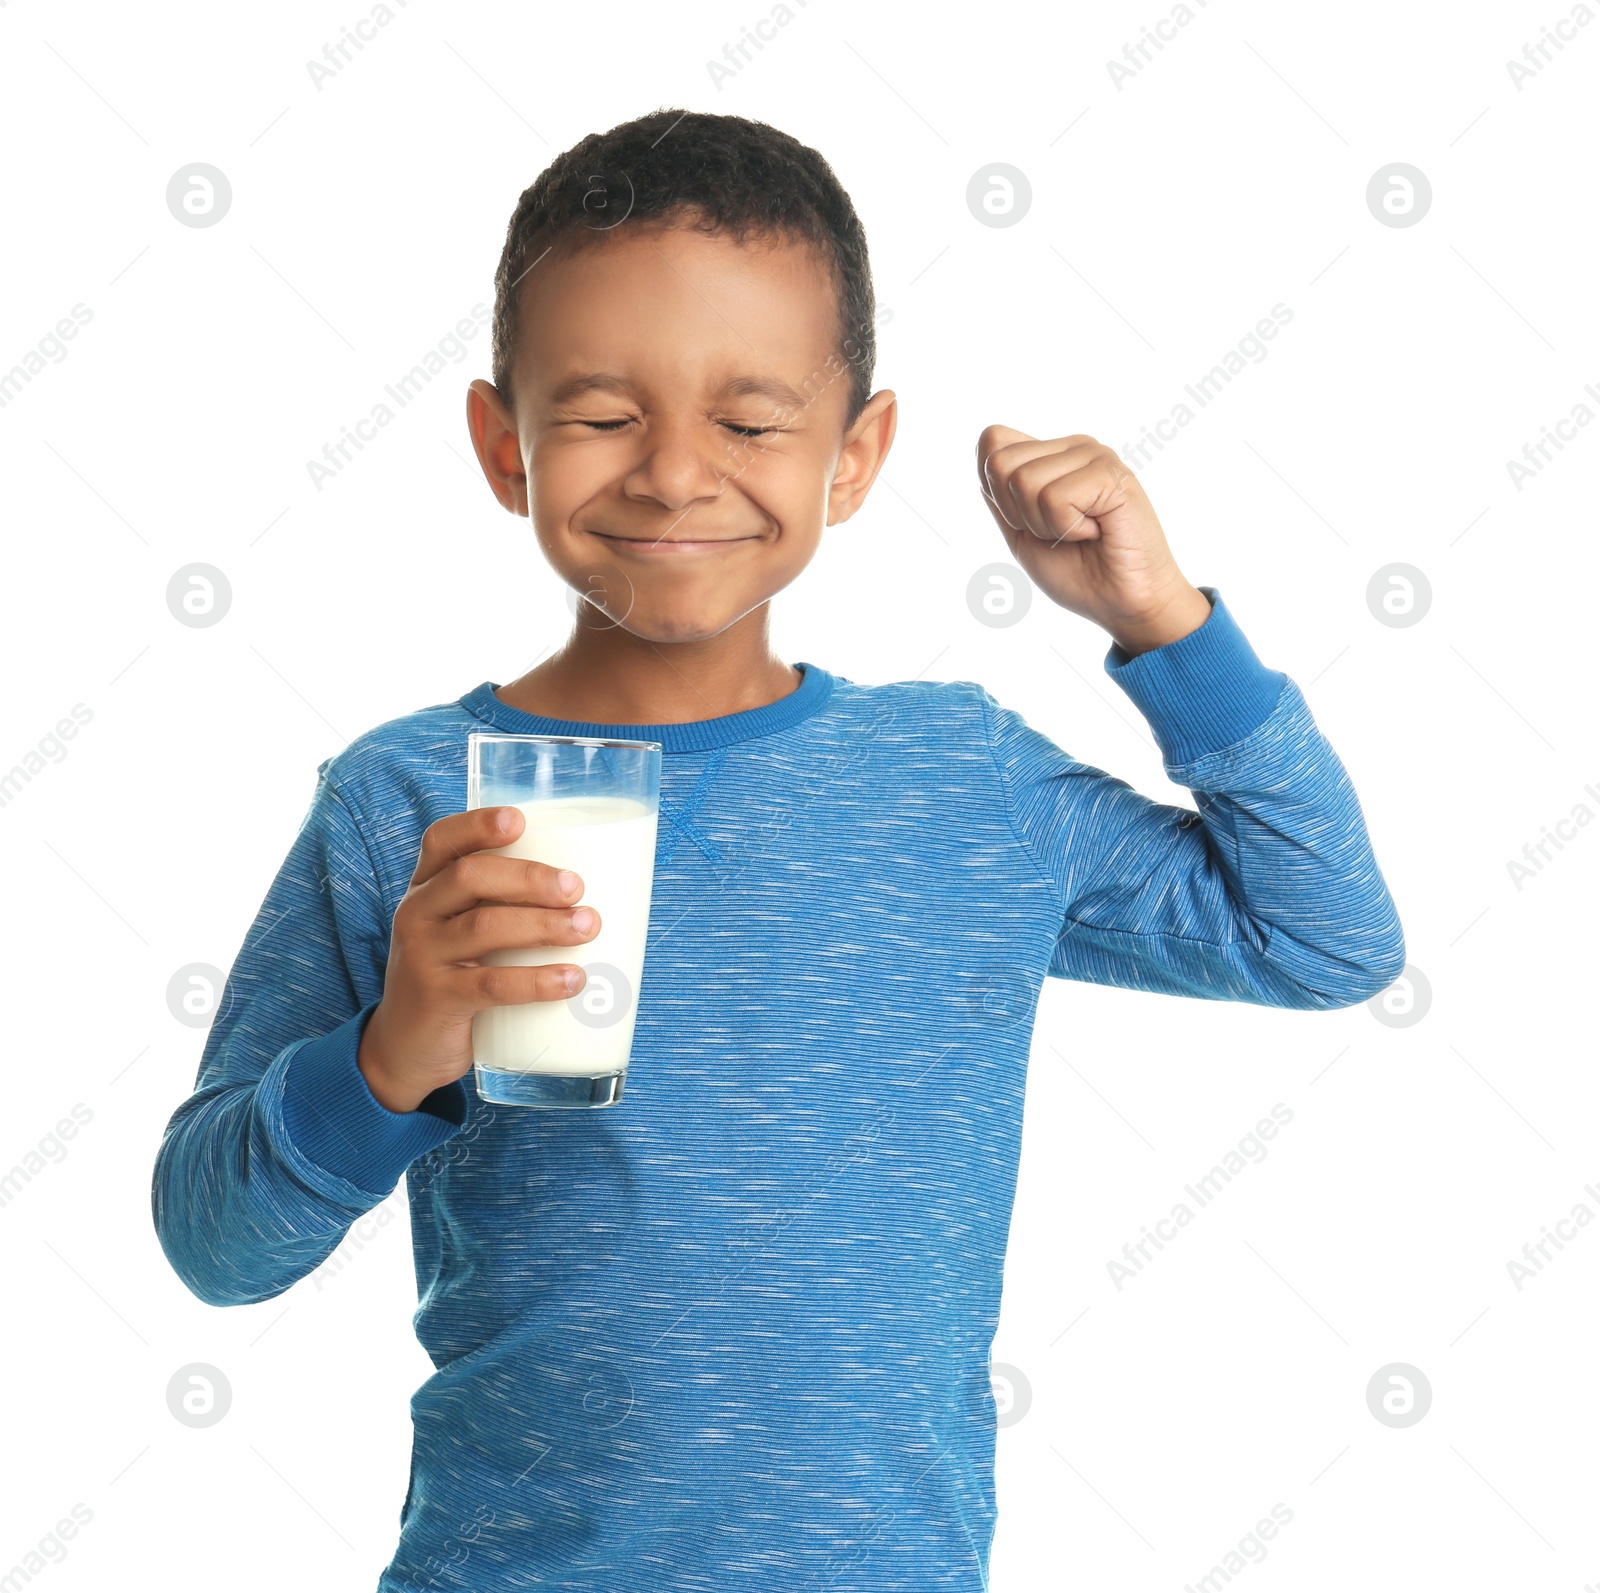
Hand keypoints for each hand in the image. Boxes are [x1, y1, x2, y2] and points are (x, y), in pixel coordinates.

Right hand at [357, 807, 599, 1113]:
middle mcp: (417, 913)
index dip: (478, 825)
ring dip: (544, 924)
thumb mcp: (464, 933)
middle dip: (529, 876)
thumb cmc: (456, 976)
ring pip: (484, 926)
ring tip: (588, 927)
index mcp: (426, 887)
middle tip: (576, 888)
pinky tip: (571, 980)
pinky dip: (536, 981)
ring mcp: (422, 956)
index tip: (520, 820)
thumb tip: (596, 894)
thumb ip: (505, 907)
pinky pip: (490, 984)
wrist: (408, 1048)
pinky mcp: (437, 999)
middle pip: (470, 876)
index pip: (442, 840)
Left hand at [975, 426, 1211, 654]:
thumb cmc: (1079, 573)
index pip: (992, 442)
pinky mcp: (1112, 475)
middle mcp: (1073, 447)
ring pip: (1024, 481)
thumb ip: (1000, 496)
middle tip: (1058, 532)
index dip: (997, 492)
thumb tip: (985, 456)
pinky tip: (1096, 532)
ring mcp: (1094, 456)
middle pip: (999, 463)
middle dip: (1018, 513)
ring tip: (1080, 533)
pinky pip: (1056, 498)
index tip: (1031, 522)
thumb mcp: (1021, 534)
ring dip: (1045, 524)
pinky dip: (1068, 528)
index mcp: (1051, 456)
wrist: (1123, 604)